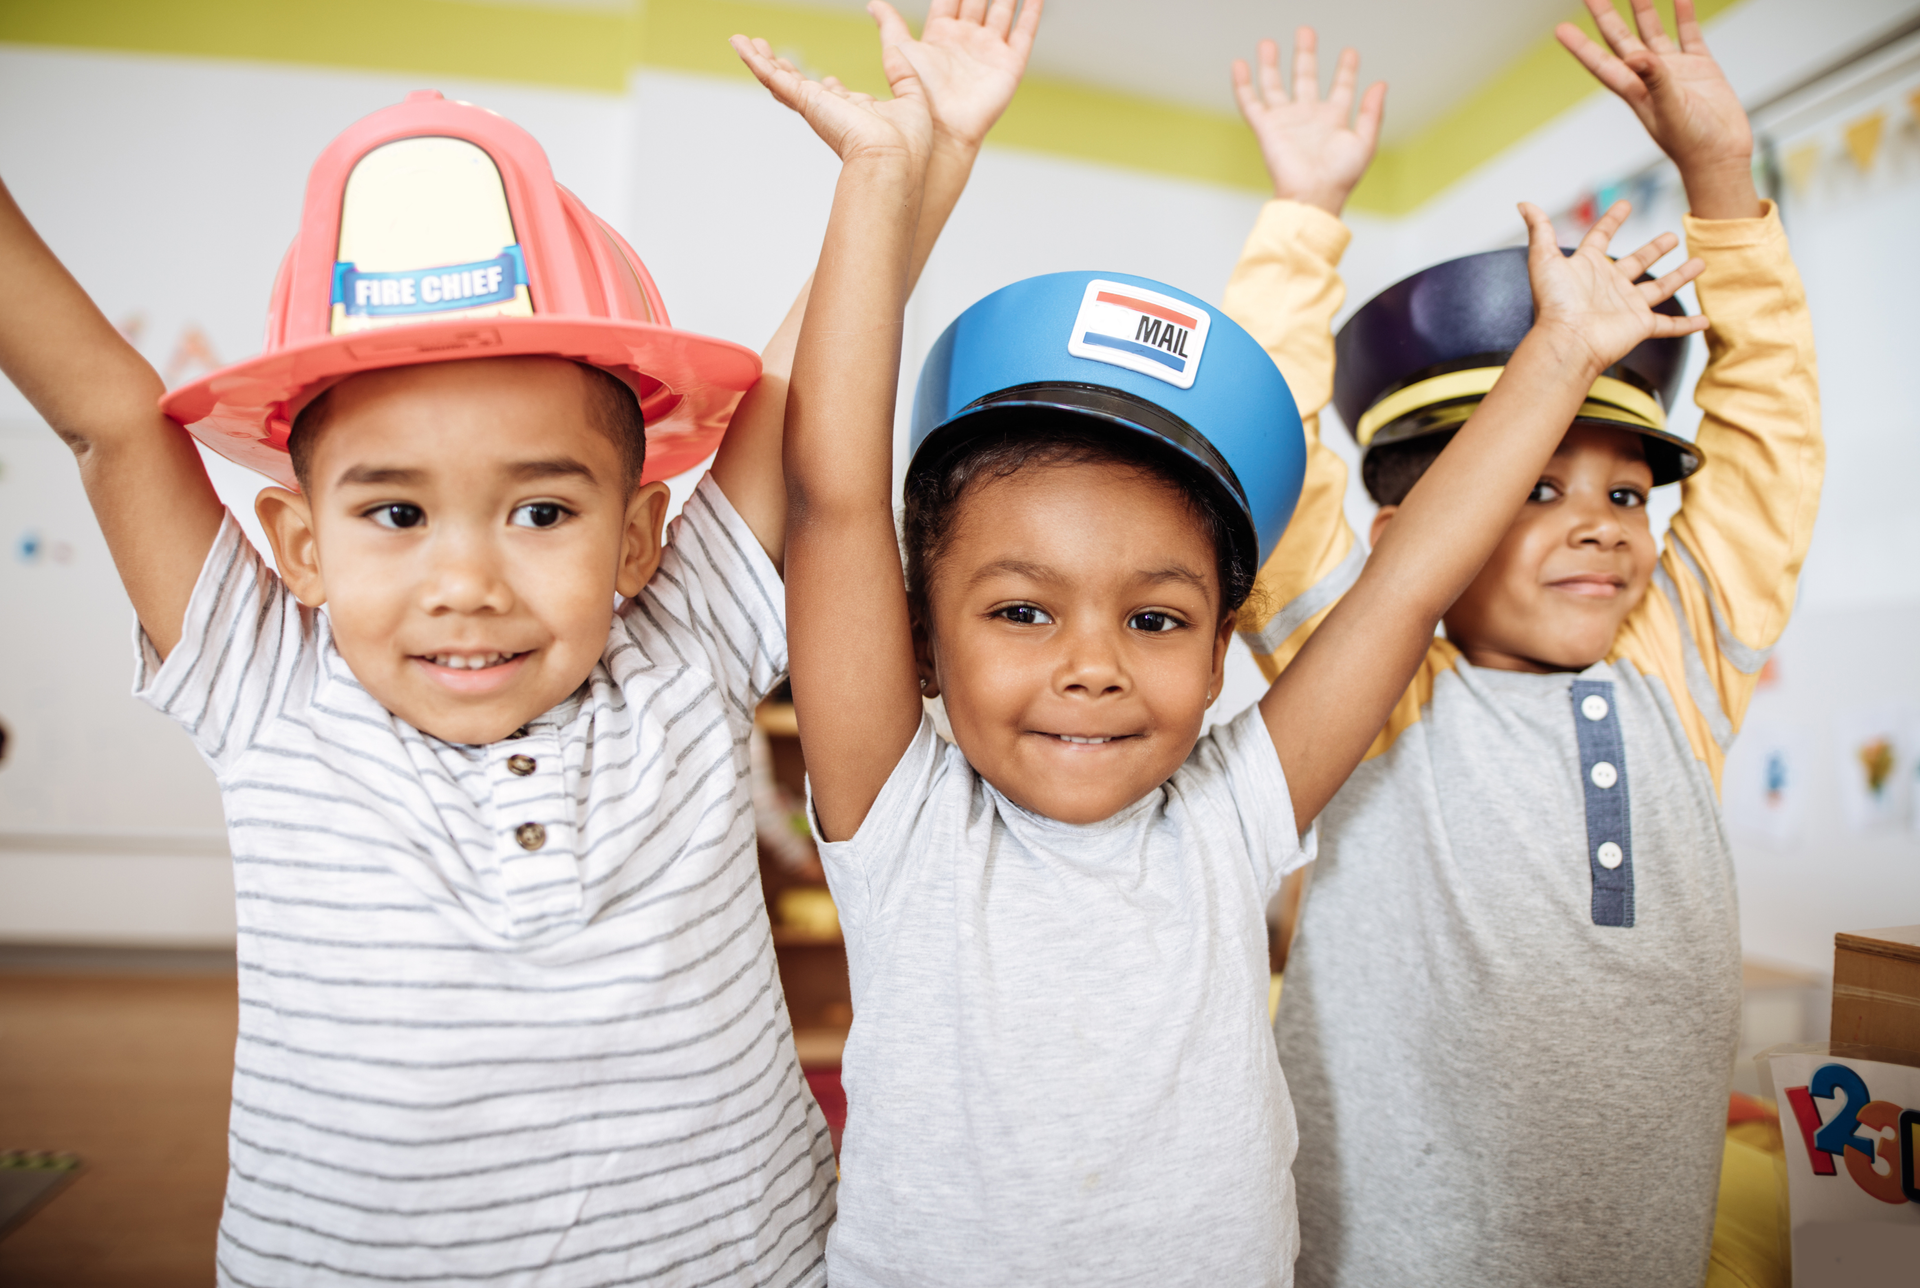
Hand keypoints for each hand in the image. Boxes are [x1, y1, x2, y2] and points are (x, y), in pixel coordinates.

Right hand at [731, 34, 931, 167]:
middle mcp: (832, 112)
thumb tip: (898, 48)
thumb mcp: (912, 96)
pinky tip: (739, 45)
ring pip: (780, 80)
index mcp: (858, 114)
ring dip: (761, 61)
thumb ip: (902, 71)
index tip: (828, 81)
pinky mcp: (805, 102)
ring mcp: (815, 107)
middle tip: (768, 53)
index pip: (837, 98)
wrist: (895, 159)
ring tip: (742, 43)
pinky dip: (754, 61)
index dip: (830, 88)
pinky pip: (773, 78)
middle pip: (800, 86)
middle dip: (784, 70)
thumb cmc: (909, 143)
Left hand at [869, 0, 1042, 153]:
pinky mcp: (1009, 64)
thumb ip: (891, 25)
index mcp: (942, 34)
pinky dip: (1032, 11)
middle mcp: (967, 39)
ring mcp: (989, 50)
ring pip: (1003, 9)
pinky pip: (1024, 32)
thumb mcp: (900, 52)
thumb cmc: (918, 97)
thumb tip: (873, 4)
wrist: (942, 130)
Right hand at [1230, 27, 1384, 215]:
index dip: (1346, 70)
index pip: (1340, 87)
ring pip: (1274, 85)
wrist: (1313, 196)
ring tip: (1268, 43)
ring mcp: (1286, 121)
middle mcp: (1308, 117)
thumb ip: (1372, 112)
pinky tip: (1240, 64)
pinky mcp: (1266, 128)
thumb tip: (1381, 83)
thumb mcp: (1365, 142)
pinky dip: (1242, 84)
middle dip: (1305, 54)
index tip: (1350, 53)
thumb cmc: (1340, 178)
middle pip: (1305, 78)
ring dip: (1271, 64)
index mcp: (1333, 120)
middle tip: (1305, 32)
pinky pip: (1250, 102)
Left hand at [1520, 199, 1708, 377]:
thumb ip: (1539, 230)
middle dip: (1655, 249)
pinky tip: (1706, 321)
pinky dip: (1687, 325)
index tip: (1625, 205)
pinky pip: (1669, 325)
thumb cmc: (1554, 303)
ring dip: (1680, 276)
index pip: (1601, 238)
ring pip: (1660, 288)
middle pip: (1637, 262)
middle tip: (1672, 236)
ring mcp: (1627, 306)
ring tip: (1700, 262)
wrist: (1567, 340)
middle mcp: (1609, 285)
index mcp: (1587, 267)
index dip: (1612, 221)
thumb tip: (1523, 203)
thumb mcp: (1544, 259)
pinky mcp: (1640, 326)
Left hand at [1556, 0, 1760, 218]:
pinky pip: (1690, 36)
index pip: (1601, 63)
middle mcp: (1650, 78)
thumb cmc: (1692, 144)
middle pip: (1621, 40)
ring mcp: (1675, 71)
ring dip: (1643, 9)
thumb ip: (1655, 81)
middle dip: (1606, 16)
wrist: (1722, 156)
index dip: (1581, 47)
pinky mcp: (1701, 69)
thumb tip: (1635, 55)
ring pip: (1653, 32)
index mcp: (1635, 91)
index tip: (1561, 30)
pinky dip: (1684, 17)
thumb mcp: (1671, 110)